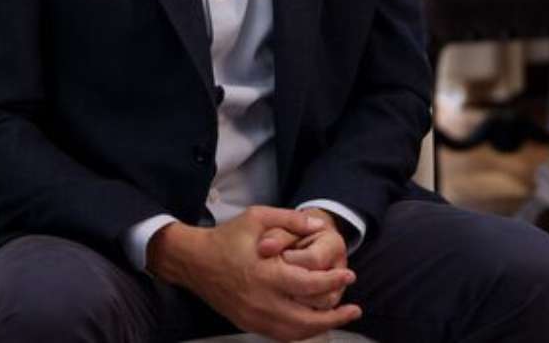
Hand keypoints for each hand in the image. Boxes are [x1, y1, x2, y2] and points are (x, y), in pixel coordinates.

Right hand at [146, 206, 360, 340]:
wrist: (194, 261)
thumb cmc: (228, 237)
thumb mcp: (258, 216)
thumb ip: (290, 219)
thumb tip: (318, 224)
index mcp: (266, 275)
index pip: (309, 286)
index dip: (333, 282)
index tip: (350, 275)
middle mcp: (261, 302)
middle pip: (306, 320)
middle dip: (334, 316)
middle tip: (354, 309)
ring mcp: (253, 317)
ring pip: (294, 333)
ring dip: (319, 328)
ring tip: (338, 318)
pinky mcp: (247, 323)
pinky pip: (279, 335)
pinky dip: (300, 332)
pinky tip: (313, 323)